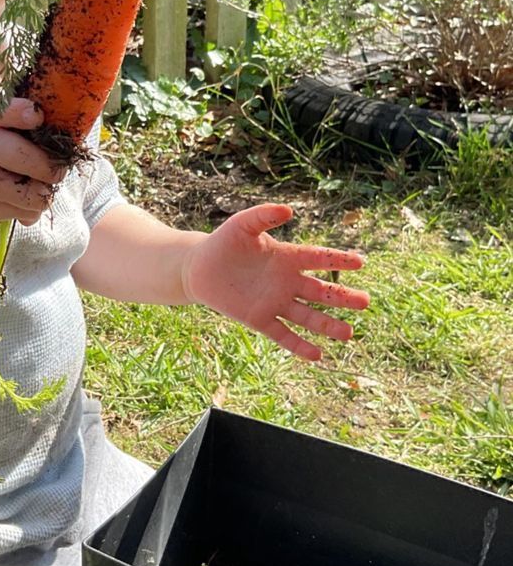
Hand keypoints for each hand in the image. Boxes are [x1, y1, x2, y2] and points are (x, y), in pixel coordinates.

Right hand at [0, 96, 63, 251]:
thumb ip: (21, 137)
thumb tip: (70, 141)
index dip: (15, 110)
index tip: (38, 117)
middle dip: (34, 160)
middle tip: (57, 173)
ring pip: (1, 183)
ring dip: (33, 194)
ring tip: (45, 197)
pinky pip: (3, 207)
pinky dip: (24, 212)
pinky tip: (27, 213)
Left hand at [180, 203, 368, 361]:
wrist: (200, 267)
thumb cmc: (225, 242)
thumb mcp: (243, 224)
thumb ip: (264, 215)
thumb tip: (289, 210)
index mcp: (287, 257)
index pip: (318, 258)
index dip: (338, 259)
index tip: (360, 262)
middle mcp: (287, 282)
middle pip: (320, 292)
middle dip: (342, 297)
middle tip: (365, 302)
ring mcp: (275, 302)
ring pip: (307, 316)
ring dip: (327, 326)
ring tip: (348, 334)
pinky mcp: (259, 319)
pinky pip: (283, 335)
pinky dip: (299, 346)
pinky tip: (318, 355)